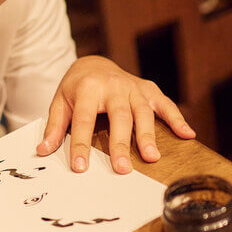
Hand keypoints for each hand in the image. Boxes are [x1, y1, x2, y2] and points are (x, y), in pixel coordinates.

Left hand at [36, 56, 195, 173]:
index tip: (80, 167)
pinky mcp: (148, 90)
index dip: (81, 144)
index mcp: (88, 88)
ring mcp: (133, 87)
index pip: (84, 120)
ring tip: (152, 158)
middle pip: (119, 116)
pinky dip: (177, 118)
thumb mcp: (60, 102)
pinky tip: (187, 134)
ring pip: (143, 112)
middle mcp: (114, 86)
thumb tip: (43, 151)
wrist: (93, 63)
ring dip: (148, 135)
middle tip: (122, 169)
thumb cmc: (76, 88)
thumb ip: (55, 126)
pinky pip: (165, 104)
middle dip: (121, 143)